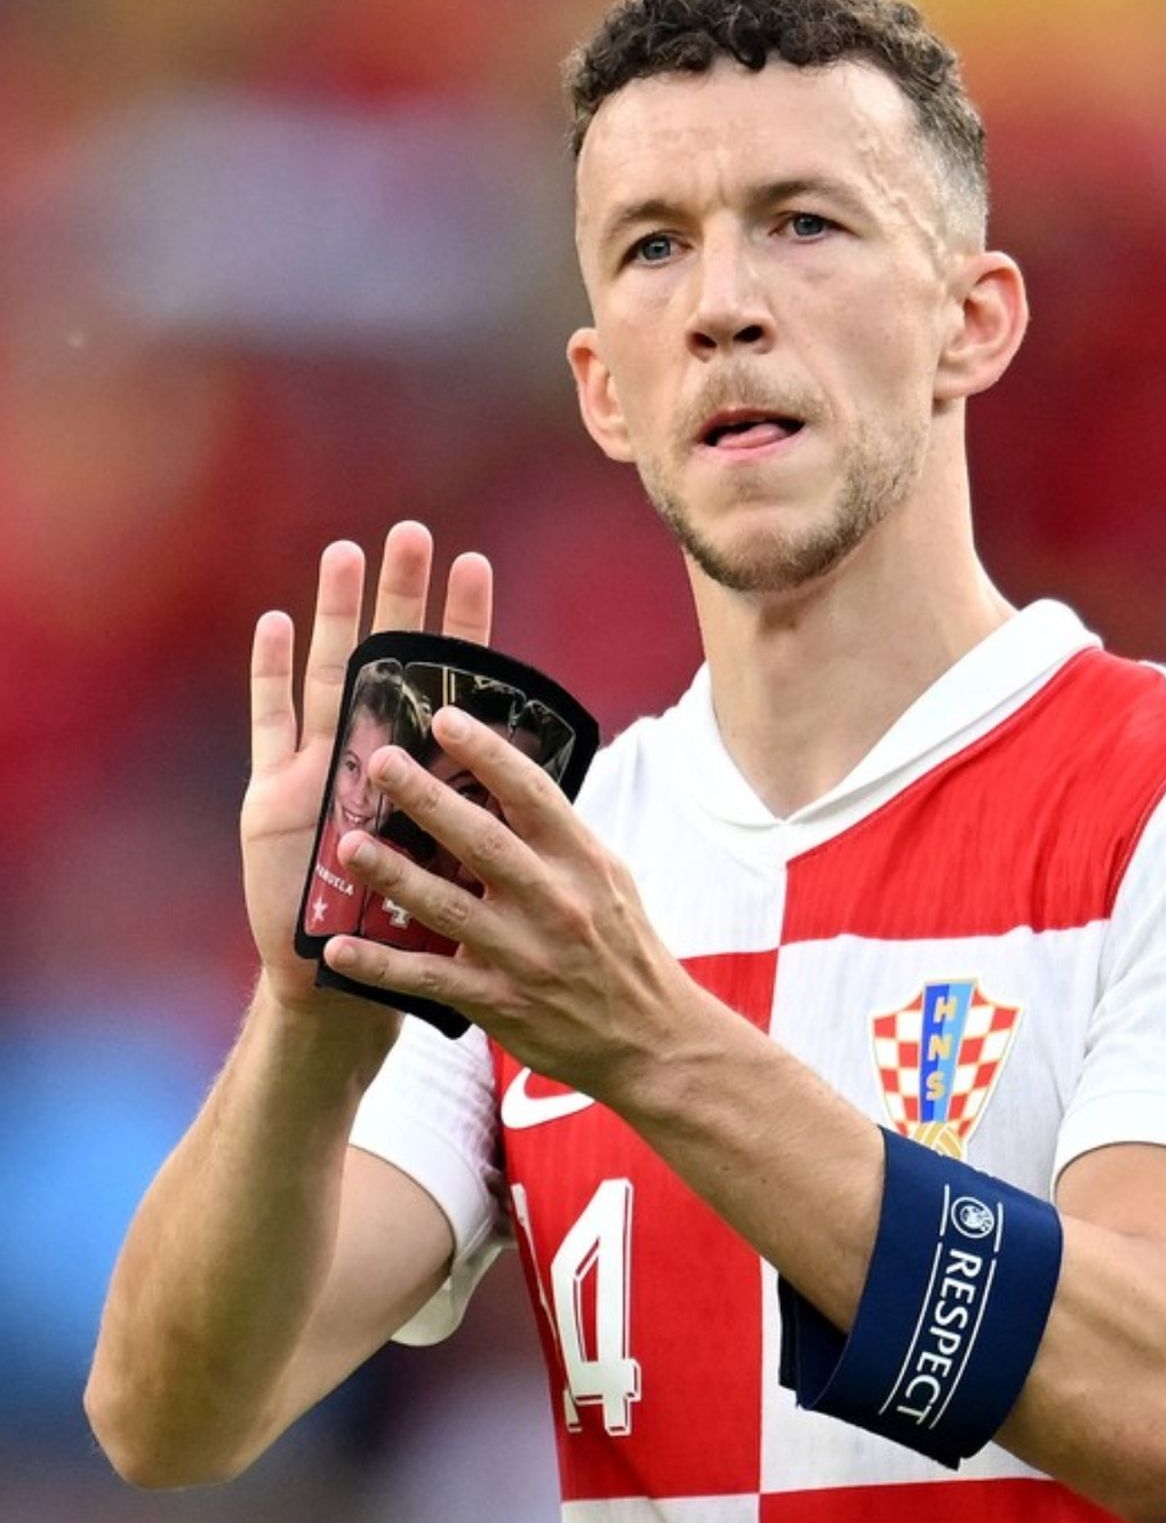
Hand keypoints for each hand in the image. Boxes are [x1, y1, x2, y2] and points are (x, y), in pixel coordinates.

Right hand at [241, 522, 492, 1016]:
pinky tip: (275, 624)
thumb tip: (539, 773)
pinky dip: (270, 676)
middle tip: (413, 533)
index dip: (460, 629)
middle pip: (387, 663)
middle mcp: (369, 758)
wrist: (349, 989)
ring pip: (330, 678)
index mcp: (422, 771)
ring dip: (337, 618)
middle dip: (401, 600)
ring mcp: (317, 771)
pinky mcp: (273, 798)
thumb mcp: (463, 873)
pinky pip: (271, 726)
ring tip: (347, 554)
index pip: (448, 684)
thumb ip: (485, 819)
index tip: (477, 566)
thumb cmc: (417, 934)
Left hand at [321, 707, 690, 1099]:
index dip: (487, 753)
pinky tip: (338, 949)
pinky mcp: (500, 1002)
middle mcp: (554, 902)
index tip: (444, 719)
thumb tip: (503, 782)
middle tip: (380, 763)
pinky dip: (382, 965)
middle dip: (427, 799)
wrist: (651, 1039)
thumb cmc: (625, 950)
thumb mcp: (609, 880)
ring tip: (348, 844)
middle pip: (482, 841)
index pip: (532, 794)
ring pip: (447, 906)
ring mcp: (524, 955)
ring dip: (393, 874)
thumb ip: (558, 838)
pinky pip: (430, 979)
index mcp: (583, 862)